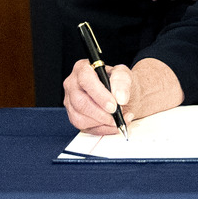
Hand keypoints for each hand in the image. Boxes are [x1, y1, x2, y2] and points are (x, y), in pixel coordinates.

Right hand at [63, 57, 182, 134]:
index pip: (85, 80)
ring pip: (79, 116)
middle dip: (101, 113)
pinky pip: (82, 126)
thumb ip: (124, 82)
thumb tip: (119, 97)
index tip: (114, 105)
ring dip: (100, 123)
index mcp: (83, 68)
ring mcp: (71, 101)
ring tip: (118, 123)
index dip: (99, 94)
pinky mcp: (75, 115)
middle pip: (81, 101)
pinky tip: (112, 128)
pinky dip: (99, 130)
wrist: (123, 93)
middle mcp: (72, 84)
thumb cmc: (123, 82)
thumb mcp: (127, 76)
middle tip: (117, 119)